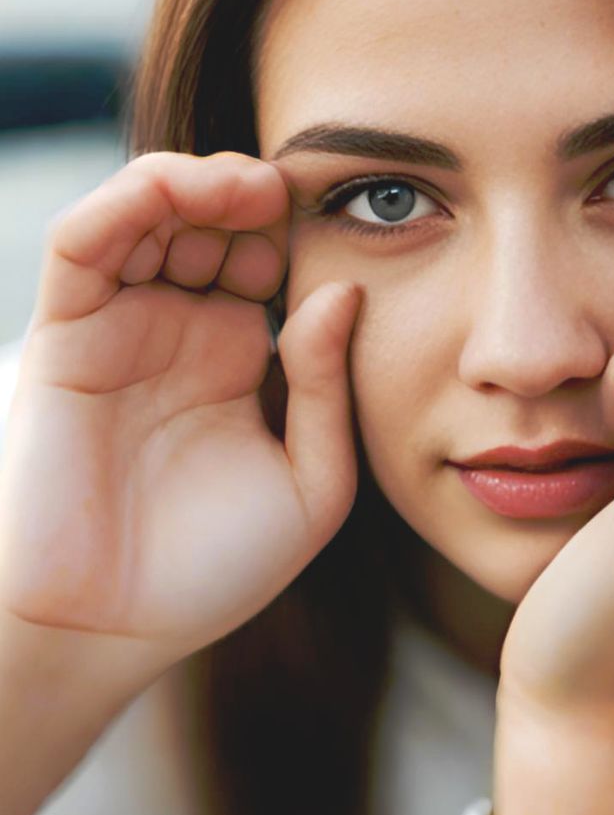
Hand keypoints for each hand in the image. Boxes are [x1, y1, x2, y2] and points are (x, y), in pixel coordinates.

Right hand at [0, 151, 362, 668]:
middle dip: (253, 195)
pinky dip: (127, 201)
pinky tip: (183, 192)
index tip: (345, 214)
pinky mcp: (67, 336)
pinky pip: (85, 244)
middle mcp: (185, 330)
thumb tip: (341, 291)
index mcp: (244, 356)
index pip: (271, 259)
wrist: (113, 630)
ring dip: (197, 183)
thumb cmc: (218, 567)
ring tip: (251, 187)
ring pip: (150, 215)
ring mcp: (124, 327)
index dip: (302, 229)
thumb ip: (328, 388)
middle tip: (292, 190)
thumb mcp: (312, 482)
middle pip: (215, 224)